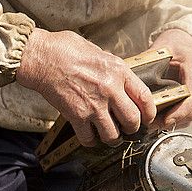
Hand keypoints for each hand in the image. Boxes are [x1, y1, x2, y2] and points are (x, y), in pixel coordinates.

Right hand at [17, 28, 156, 145]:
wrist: (41, 57)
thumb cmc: (66, 50)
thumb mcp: (100, 53)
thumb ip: (114, 70)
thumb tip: (122, 81)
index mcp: (119, 71)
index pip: (145, 97)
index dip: (150, 113)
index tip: (148, 118)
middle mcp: (110, 89)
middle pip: (133, 120)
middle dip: (132, 128)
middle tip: (128, 129)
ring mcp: (93, 105)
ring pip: (113, 135)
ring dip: (112, 138)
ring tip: (109, 135)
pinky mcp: (76, 116)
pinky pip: (89, 138)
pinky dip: (90, 141)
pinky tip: (89, 135)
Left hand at [149, 28, 191, 129]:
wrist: (182, 41)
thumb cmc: (169, 45)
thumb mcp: (158, 50)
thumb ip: (147, 65)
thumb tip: (129, 83)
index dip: (181, 111)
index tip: (165, 120)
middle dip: (174, 120)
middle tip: (152, 125)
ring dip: (174, 122)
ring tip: (153, 124)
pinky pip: (187, 113)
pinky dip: (175, 119)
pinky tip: (159, 120)